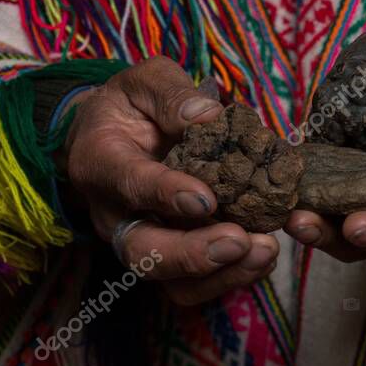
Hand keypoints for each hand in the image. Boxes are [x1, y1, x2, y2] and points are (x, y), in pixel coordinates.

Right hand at [61, 57, 278, 303]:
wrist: (111, 136)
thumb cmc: (129, 106)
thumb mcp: (143, 81)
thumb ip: (171, 94)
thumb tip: (209, 116)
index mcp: (101, 163)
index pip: (128, 184)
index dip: (165, 195)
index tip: (205, 199)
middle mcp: (114, 214)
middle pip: (143, 252)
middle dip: (193, 255)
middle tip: (240, 240)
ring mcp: (141, 241)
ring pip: (171, 281)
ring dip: (220, 274)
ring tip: (264, 251)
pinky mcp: (169, 256)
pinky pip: (195, 283)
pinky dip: (233, 276)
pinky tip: (264, 255)